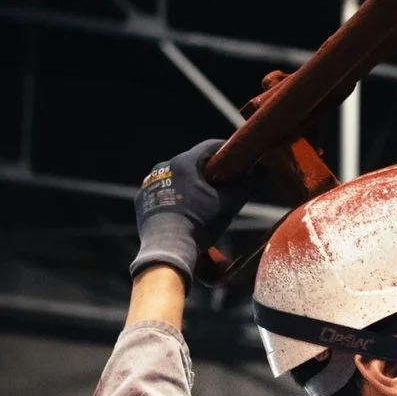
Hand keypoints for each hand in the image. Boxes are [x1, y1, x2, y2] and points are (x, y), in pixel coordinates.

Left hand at [130, 139, 250, 281]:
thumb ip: (243, 185)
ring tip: (201, 204)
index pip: (210, 147)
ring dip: (189, 185)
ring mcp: (150, 183)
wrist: (167, 248)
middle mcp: (164, 166)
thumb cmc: (198, 224)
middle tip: (221, 187)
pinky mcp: (142, 199)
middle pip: (192, 163)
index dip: (226, 151)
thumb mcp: (228, 205)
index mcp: (184, 162)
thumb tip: (254, 173)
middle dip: (207, 172)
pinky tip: (182, 212)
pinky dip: (173, 198)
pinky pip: (162, 192)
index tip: (236, 159)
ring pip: (176, 178)